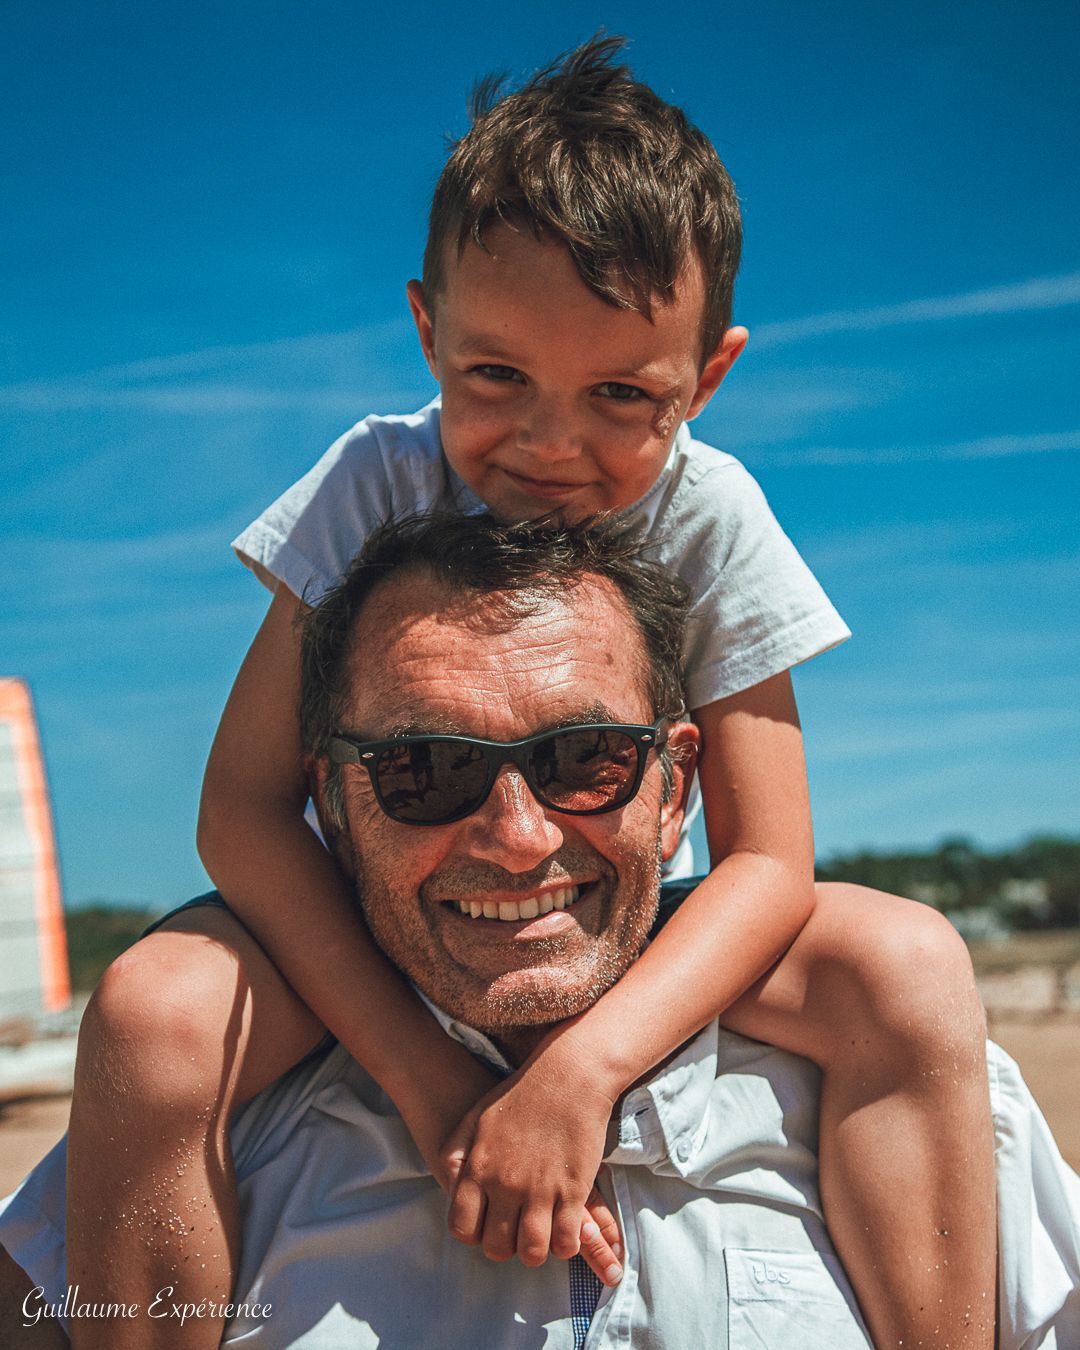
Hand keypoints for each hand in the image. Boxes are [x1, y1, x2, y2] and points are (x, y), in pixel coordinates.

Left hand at [441, 1038, 624, 1285]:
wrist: (568, 1075)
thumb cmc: (521, 1094)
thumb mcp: (476, 1117)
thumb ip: (456, 1152)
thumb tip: (449, 1185)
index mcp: (479, 1168)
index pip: (463, 1228)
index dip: (473, 1233)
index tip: (486, 1224)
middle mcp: (506, 1184)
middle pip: (497, 1247)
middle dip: (505, 1246)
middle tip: (515, 1231)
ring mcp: (541, 1190)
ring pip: (532, 1252)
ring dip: (535, 1250)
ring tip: (540, 1234)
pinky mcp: (574, 1191)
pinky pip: (567, 1241)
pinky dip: (564, 1244)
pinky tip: (564, 1228)